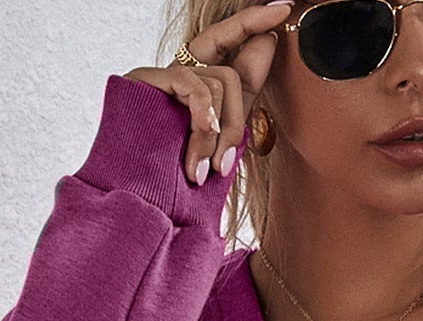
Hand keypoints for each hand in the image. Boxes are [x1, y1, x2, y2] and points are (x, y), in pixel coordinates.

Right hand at [122, 1, 291, 186]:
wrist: (139, 200)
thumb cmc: (179, 178)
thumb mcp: (221, 139)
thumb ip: (244, 95)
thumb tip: (268, 41)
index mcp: (199, 86)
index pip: (229, 40)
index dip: (253, 22)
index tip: (283, 9)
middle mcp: (181, 74)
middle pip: (229, 75)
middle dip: (236, 123)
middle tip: (224, 164)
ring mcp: (163, 76)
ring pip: (217, 84)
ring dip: (215, 134)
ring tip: (201, 170)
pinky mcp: (146, 79)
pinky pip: (195, 85)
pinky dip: (203, 114)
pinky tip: (201, 135)